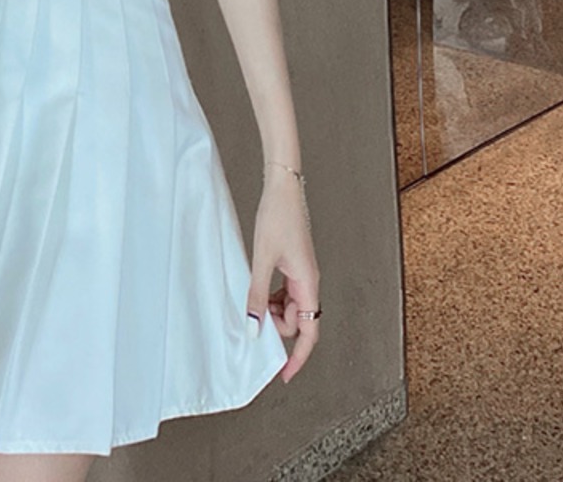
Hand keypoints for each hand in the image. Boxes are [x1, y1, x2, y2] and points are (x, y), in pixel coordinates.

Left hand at [245, 166, 319, 382]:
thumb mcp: (262, 259)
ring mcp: (303, 273)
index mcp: (308, 283)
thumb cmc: (277, 217)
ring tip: (252, 299)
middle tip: (253, 316)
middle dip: (277, 326)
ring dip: (273, 311)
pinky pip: (286, 292)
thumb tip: (255, 327)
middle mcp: (310, 281)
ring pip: (291, 307)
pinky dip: (272, 296)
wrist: (283, 188)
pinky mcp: (295, 264)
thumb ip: (257, 294)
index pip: (309, 331)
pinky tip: (257, 289)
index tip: (283, 374)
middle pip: (299, 320)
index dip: (298, 356)